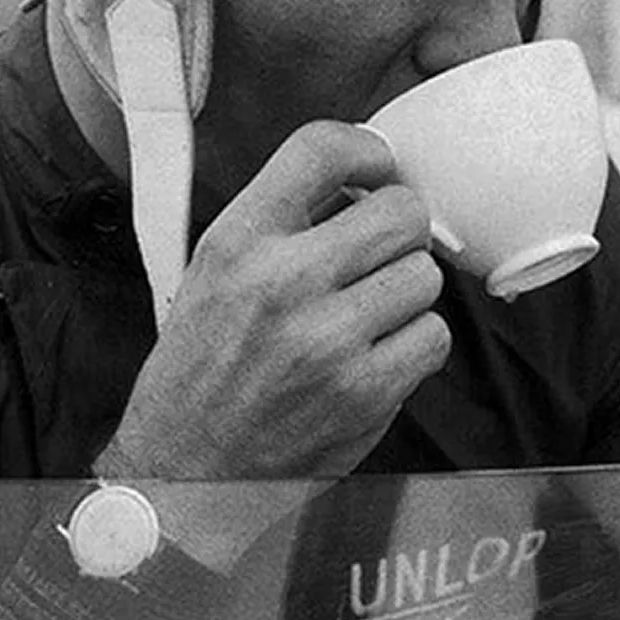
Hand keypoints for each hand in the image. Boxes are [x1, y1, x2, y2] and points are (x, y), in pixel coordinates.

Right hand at [105, 120, 449, 484]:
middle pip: (400, 211)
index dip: (368, 149)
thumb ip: (278, 222)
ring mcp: (328, 338)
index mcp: (238, 241)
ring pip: (425, 276)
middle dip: (398, 231)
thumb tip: (355, 185)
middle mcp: (282, 281)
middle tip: (379, 254)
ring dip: (406, 293)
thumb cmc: (199, 375)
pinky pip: (433, 337)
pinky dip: (415, 346)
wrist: (186, 470)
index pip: (321, 149)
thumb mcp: (211, 273)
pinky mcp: (364, 391)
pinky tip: (376, 356)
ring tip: (367, 315)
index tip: (378, 166)